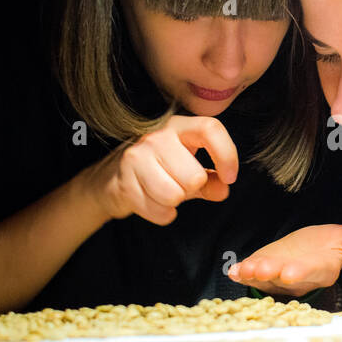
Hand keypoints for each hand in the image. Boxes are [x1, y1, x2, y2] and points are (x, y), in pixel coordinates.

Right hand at [82, 115, 238, 225]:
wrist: (112, 178)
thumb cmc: (159, 171)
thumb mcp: (190, 170)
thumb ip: (212, 180)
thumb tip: (223, 188)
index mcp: (180, 127)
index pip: (210, 129)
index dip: (226, 155)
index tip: (229, 177)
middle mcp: (157, 136)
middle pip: (194, 176)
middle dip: (192, 189)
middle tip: (179, 184)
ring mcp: (137, 157)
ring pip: (175, 195)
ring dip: (175, 202)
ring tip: (164, 192)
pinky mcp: (123, 181)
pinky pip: (158, 211)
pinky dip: (161, 214)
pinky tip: (151, 201)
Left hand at [227, 221, 341, 296]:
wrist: (305, 254)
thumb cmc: (325, 247)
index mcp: (320, 267)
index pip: (312, 270)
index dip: (302, 272)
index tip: (291, 273)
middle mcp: (298, 275)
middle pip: (285, 277)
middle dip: (274, 274)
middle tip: (262, 271)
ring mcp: (277, 276)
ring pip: (266, 277)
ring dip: (255, 273)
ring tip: (246, 269)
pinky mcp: (261, 271)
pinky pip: (250, 274)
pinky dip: (242, 272)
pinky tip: (234, 270)